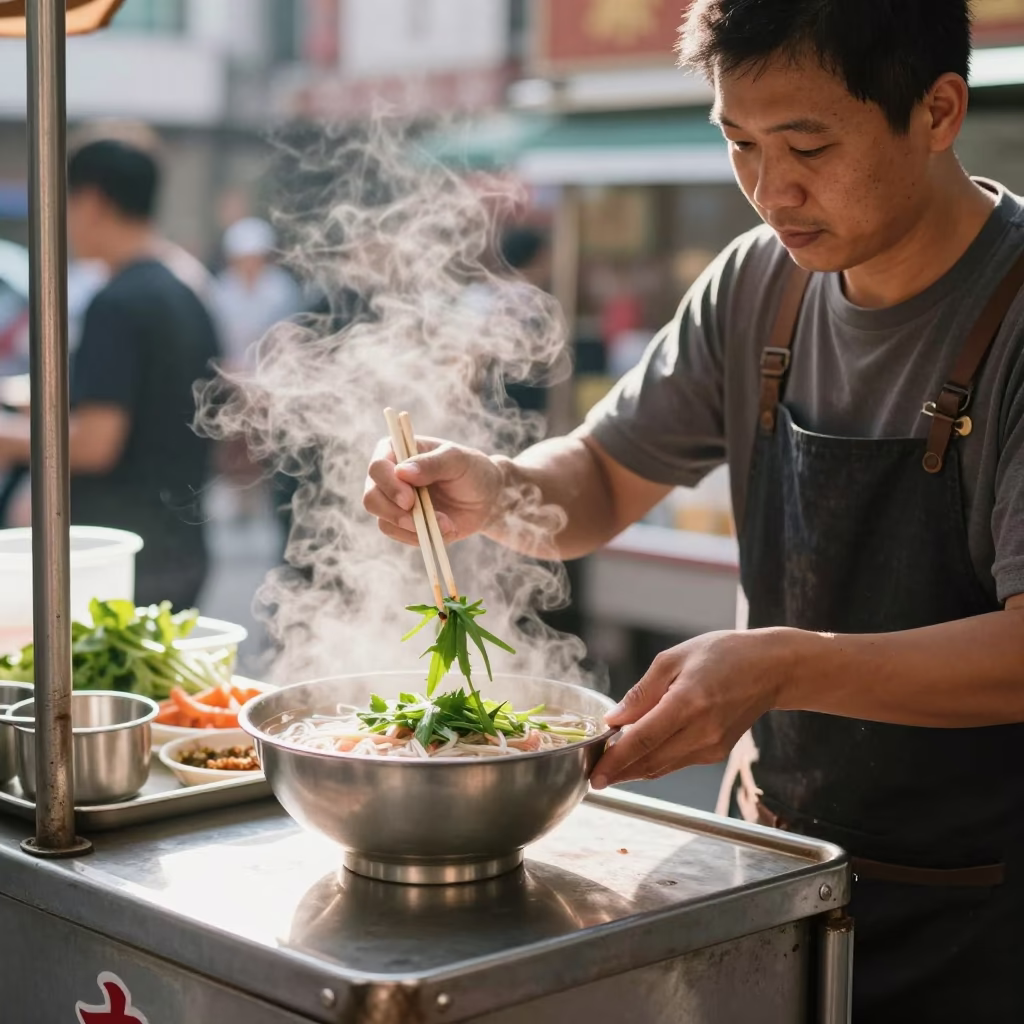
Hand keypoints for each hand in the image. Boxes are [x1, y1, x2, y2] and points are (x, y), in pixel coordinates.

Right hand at [363, 435, 506, 546]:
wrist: (487, 498)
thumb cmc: (472, 470)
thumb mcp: (457, 460)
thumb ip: (432, 464)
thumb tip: (402, 472)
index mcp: (396, 451)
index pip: (377, 468)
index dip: (389, 485)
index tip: (410, 499)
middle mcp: (389, 477)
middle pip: (371, 498)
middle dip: (394, 512)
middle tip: (420, 519)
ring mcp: (394, 502)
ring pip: (384, 521)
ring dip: (414, 528)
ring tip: (446, 524)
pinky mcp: (403, 524)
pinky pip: (400, 536)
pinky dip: (421, 537)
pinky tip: (445, 530)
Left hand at [590, 628, 794, 789]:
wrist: (771, 669)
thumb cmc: (723, 655)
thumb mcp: (674, 659)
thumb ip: (641, 692)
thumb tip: (614, 720)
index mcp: (688, 702)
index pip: (643, 739)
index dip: (615, 760)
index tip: (595, 775)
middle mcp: (702, 731)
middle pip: (649, 761)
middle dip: (618, 771)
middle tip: (593, 772)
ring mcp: (711, 746)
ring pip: (661, 767)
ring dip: (633, 770)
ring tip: (609, 766)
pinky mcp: (716, 754)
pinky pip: (676, 763)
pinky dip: (654, 762)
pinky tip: (638, 754)